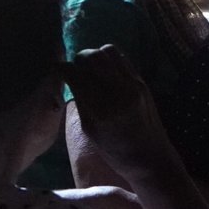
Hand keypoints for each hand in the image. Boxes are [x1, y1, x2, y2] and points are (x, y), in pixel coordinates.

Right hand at [65, 47, 185, 183]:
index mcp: (101, 107)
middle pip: (92, 56)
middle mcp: (119, 90)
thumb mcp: (89, 129)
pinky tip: (105, 73)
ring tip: (90, 70)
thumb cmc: (115, 151)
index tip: (57, 71)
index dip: (62, 69)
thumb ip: (80, 101)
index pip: (75, 74)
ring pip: (109, 51)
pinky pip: (123, 60)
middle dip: (78, 59)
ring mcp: (134, 84)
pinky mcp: (143, 82)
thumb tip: (69, 78)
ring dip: (96, 56)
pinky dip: (110, 61)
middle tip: (74, 70)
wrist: (151, 157)